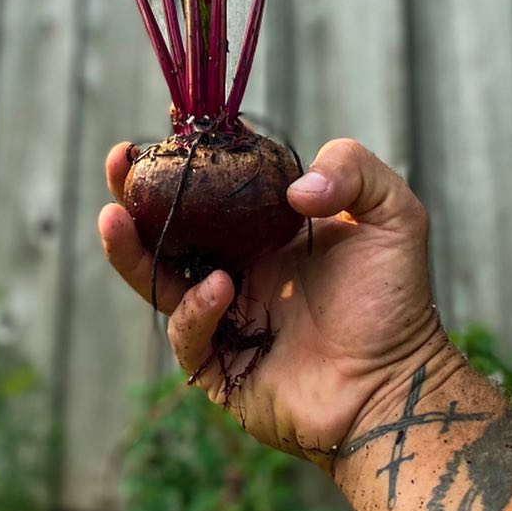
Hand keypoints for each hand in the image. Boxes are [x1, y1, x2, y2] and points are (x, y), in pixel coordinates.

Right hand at [98, 137, 458, 466]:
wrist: (397, 384)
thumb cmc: (396, 300)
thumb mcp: (392, 212)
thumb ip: (352, 169)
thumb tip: (294, 189)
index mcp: (266, 229)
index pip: (214, 185)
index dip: (186, 158)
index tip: (166, 126)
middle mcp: (237, 266)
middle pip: (170, 227)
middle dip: (136, 195)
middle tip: (120, 163)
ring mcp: (224, 316)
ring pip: (158, 278)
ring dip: (131, 249)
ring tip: (114, 218)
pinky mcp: (218, 365)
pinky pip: (187, 331)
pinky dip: (194, 307)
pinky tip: (218, 286)